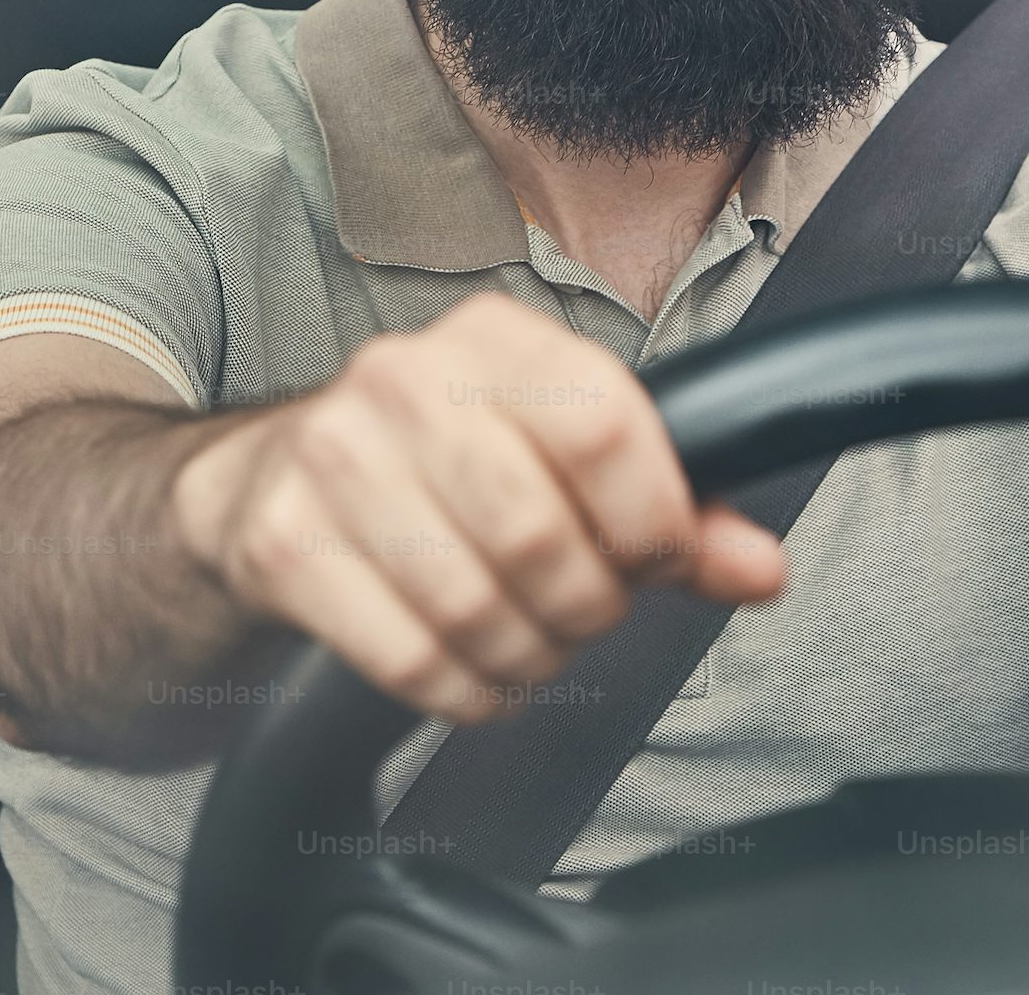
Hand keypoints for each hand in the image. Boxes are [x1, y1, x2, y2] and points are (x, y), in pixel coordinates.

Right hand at [166, 293, 786, 722]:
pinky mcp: (281, 542)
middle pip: (539, 532)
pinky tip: (470, 671)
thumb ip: (672, 510)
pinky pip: (409, 657)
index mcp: (492, 338)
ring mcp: (331, 457)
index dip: (654, 521)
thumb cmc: (442, 470)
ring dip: (525, 657)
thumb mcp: (556, 459)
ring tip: (528, 646)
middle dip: (586, 606)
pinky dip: (463, 691)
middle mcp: (403, 377)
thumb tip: (760, 569)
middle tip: (584, 616)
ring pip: (475, 606)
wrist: (267, 482)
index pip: (605, 425)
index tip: (658, 560)